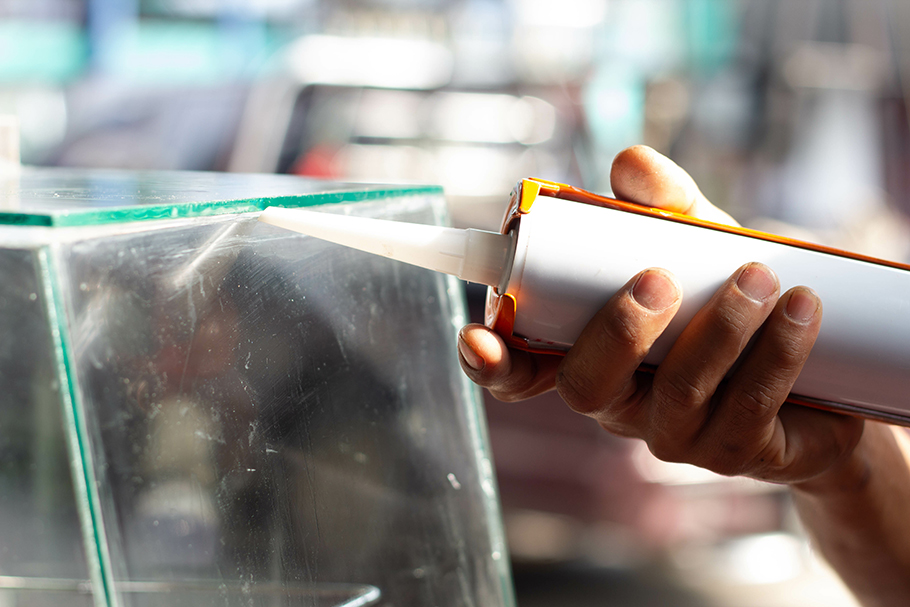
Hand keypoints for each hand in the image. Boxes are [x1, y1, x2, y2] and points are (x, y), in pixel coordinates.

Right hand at [458, 145, 863, 483]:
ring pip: (675, 398)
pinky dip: (774, 357)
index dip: (490, 362)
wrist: (833, 362)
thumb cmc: (733, 295)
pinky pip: (745, 415)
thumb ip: (663, 203)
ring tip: (758, 275)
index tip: (479, 336)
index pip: (521, 369)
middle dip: (616, 334)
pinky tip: (802, 310)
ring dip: (717, 333)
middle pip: (586, 387)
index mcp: (589, 351)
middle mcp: (620, 399)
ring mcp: (674, 433)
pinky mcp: (735, 451)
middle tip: (659, 278)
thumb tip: (630, 165)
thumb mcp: (699, 241)